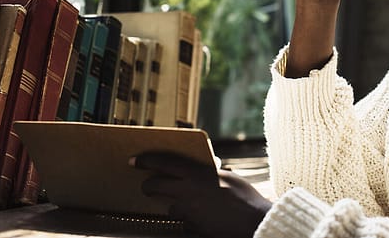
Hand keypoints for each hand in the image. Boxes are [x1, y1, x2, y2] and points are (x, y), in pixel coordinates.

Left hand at [131, 152, 271, 237]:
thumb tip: (205, 170)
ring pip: (170, 206)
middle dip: (148, 186)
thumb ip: (211, 173)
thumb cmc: (246, 198)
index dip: (146, 161)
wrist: (254, 223)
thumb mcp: (229, 178)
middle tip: (148, 186)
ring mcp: (188, 212)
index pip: (163, 163)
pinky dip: (189, 218)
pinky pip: (184, 221)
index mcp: (197, 174)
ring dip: (175, 204)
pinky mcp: (192, 228)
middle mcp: (188, 192)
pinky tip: (202, 216)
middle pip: (155, 186)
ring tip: (191, 203)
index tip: (133, 160)